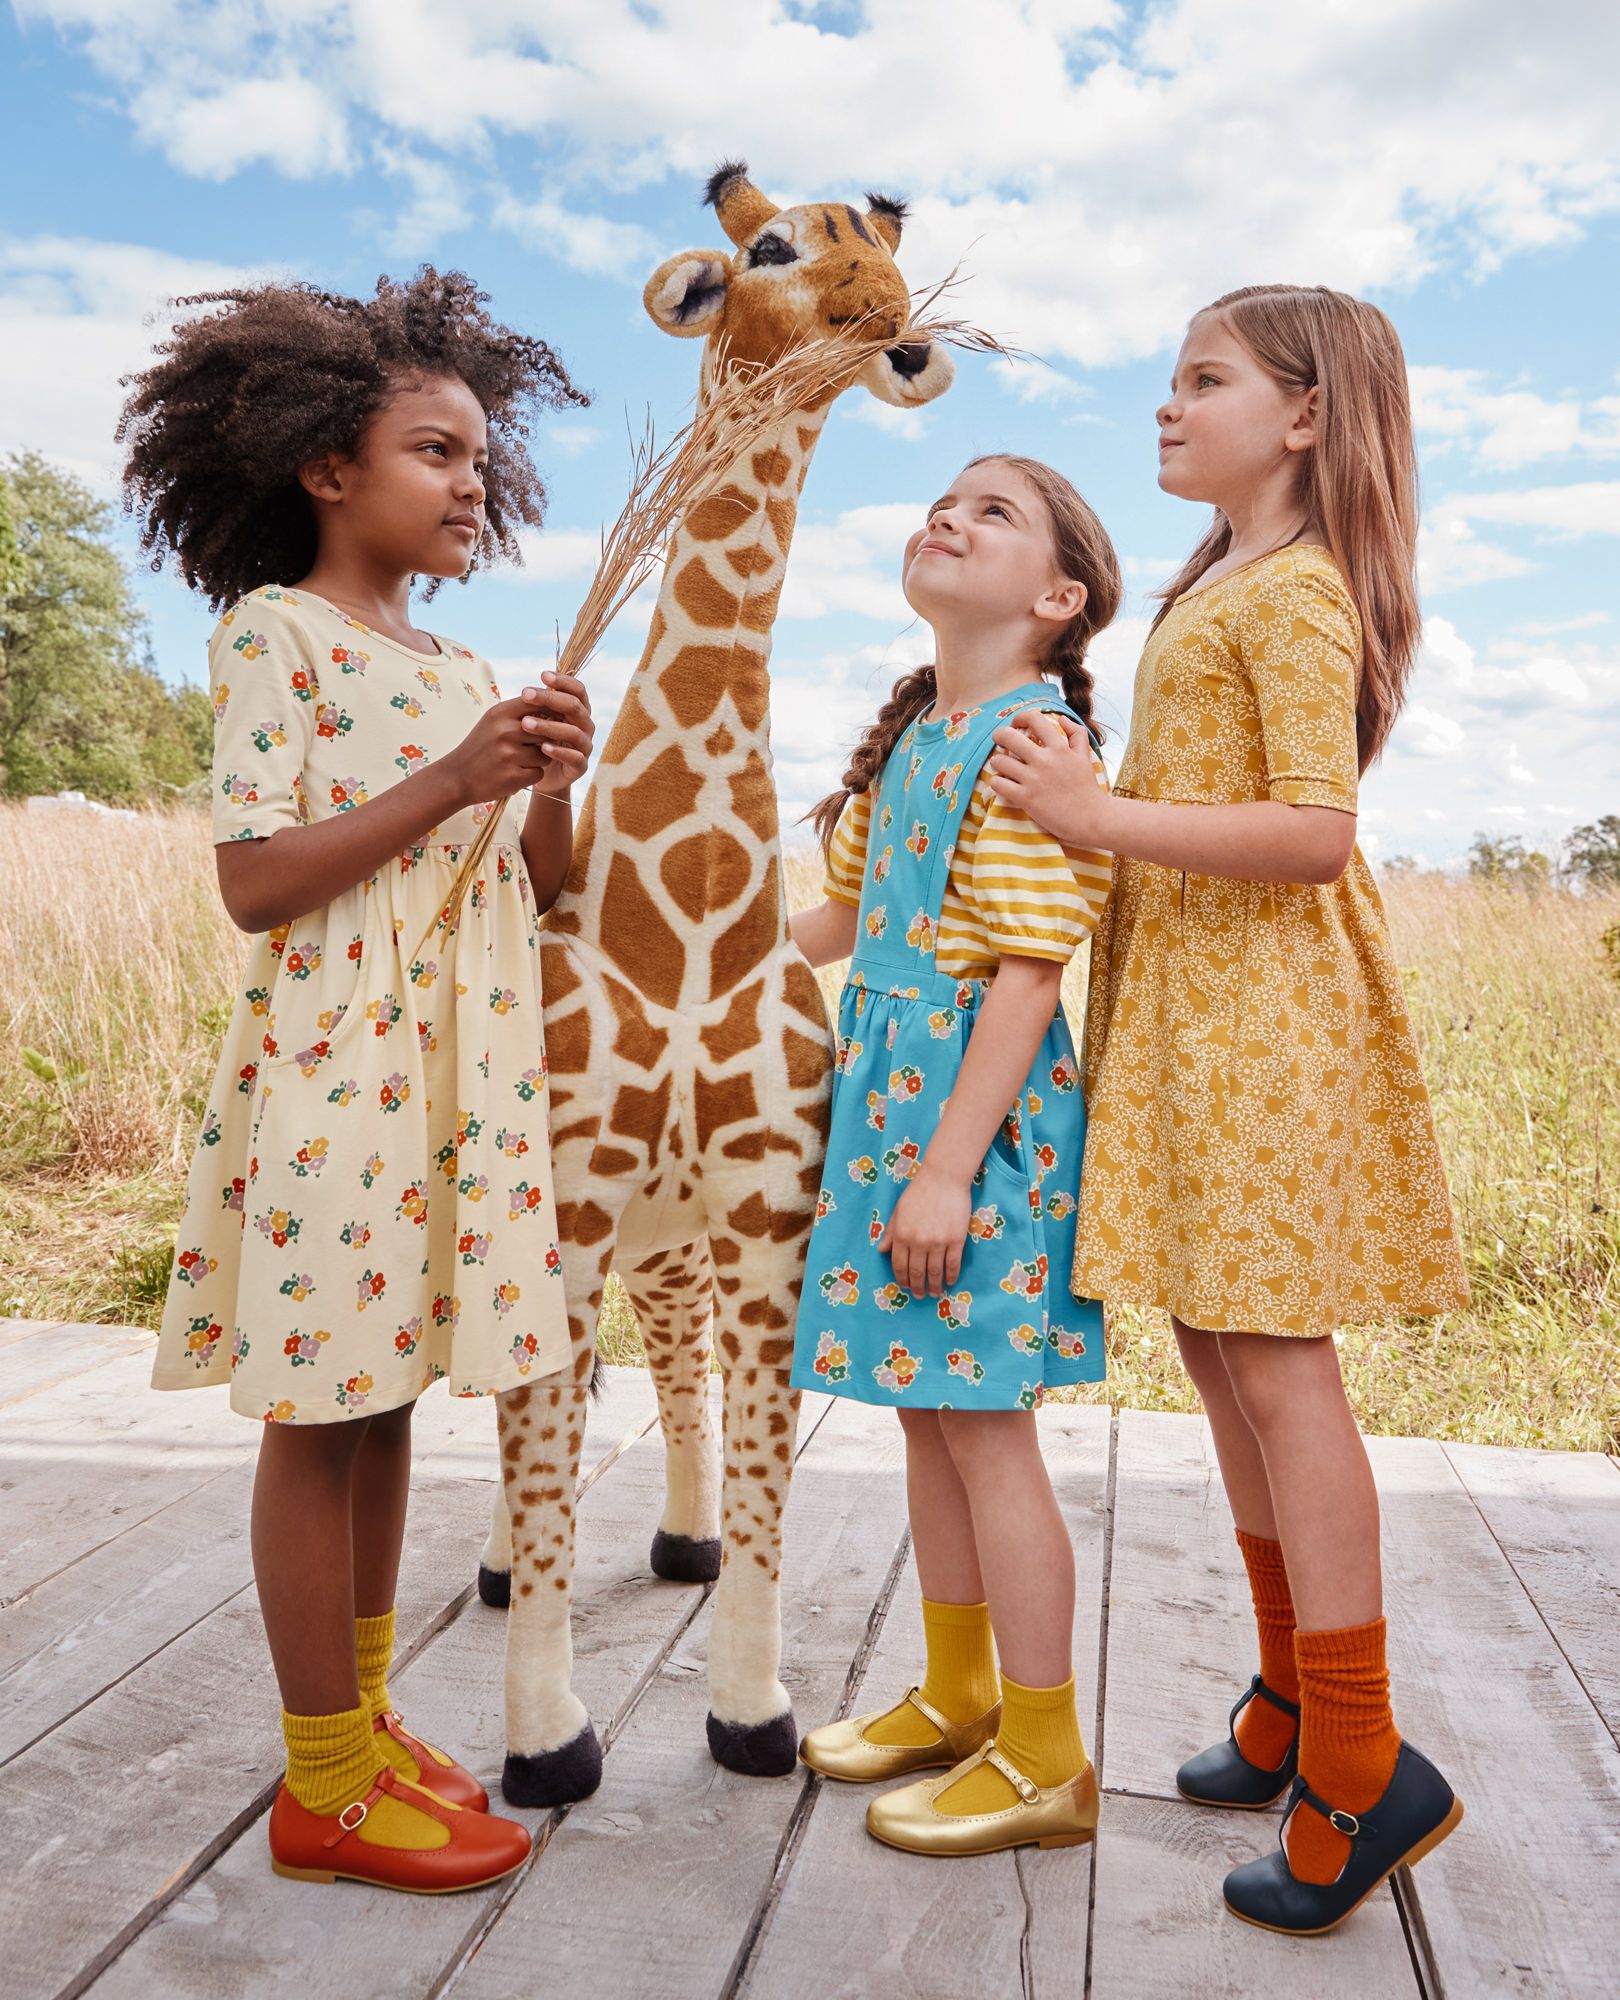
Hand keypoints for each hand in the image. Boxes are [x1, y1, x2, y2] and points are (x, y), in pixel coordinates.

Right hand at [442, 673, 592, 808]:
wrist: (456, 777)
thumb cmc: (481, 746)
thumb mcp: (493, 721)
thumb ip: (520, 712)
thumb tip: (554, 704)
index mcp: (500, 713)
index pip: (537, 702)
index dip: (550, 710)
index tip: (552, 718)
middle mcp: (505, 731)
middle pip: (547, 730)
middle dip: (544, 739)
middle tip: (530, 746)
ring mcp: (509, 755)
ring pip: (545, 754)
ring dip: (538, 759)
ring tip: (519, 760)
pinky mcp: (513, 777)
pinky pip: (539, 773)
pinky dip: (531, 775)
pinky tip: (515, 773)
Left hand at [524, 671, 593, 795]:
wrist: (540, 773)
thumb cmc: (538, 740)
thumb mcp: (538, 719)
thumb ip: (539, 706)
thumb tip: (527, 691)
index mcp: (578, 710)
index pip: (578, 690)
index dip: (563, 681)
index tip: (543, 675)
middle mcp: (585, 725)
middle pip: (575, 707)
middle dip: (550, 699)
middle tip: (525, 695)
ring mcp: (585, 746)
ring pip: (574, 732)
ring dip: (549, 726)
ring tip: (526, 723)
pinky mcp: (581, 766)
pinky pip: (576, 758)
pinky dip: (560, 752)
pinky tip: (543, 747)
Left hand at [878, 1165, 970, 1297]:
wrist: (944, 1178)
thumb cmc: (919, 1192)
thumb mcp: (899, 1211)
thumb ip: (891, 1232)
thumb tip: (881, 1250)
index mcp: (902, 1235)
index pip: (899, 1265)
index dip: (902, 1279)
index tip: (905, 1286)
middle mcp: (918, 1241)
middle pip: (916, 1272)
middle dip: (917, 1287)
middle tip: (920, 1295)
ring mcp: (938, 1242)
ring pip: (935, 1272)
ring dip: (934, 1286)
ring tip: (935, 1293)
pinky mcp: (956, 1240)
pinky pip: (952, 1264)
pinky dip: (951, 1276)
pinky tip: (949, 1281)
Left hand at [986, 712, 1111, 845]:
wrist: (1092, 818)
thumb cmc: (1087, 788)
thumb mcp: (1085, 756)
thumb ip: (1076, 734)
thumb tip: (1062, 718)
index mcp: (1059, 748)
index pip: (1034, 719)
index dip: (1020, 717)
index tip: (1016, 724)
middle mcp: (1044, 760)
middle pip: (1008, 736)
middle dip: (999, 735)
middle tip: (999, 740)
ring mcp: (1033, 779)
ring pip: (999, 761)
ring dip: (997, 762)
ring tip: (1002, 766)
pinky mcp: (1026, 798)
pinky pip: (998, 784)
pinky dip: (996, 782)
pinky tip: (1002, 784)